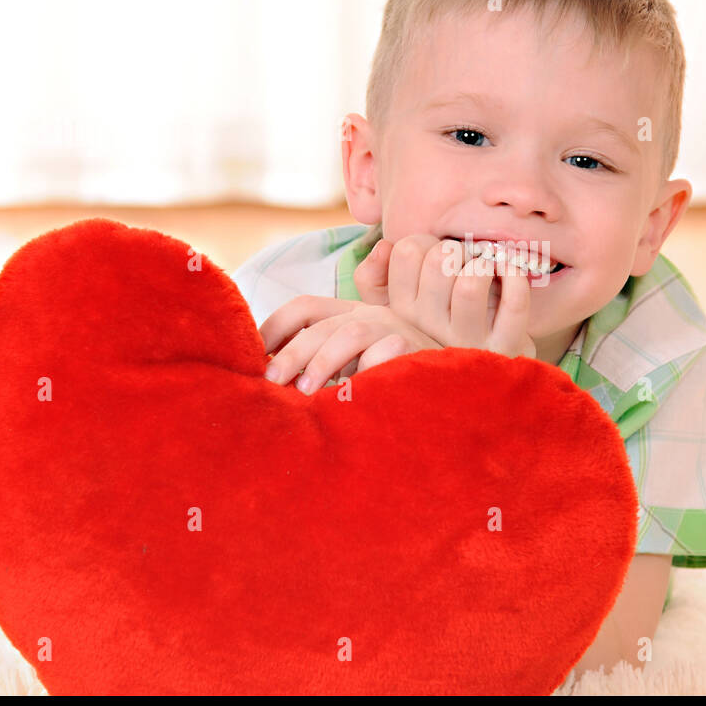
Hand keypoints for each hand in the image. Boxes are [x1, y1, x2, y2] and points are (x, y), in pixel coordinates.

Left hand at [260, 296, 442, 392]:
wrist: (451, 386)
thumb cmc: (394, 381)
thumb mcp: (356, 367)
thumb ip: (327, 364)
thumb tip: (274, 380)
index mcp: (351, 314)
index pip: (304, 307)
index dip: (274, 326)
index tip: (253, 355)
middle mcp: (371, 315)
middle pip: (321, 323)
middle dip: (291, 352)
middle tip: (272, 381)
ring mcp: (395, 329)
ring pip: (352, 333)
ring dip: (323, 361)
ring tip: (307, 392)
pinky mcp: (417, 349)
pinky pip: (385, 355)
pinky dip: (365, 375)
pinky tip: (350, 398)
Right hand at [354, 233, 535, 359]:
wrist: (476, 381)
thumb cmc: (434, 333)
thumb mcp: (394, 309)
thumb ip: (374, 276)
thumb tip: (384, 246)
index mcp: (401, 314)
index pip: (407, 252)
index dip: (426, 242)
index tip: (436, 258)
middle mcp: (428, 329)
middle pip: (440, 260)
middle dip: (458, 251)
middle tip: (464, 265)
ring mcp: (468, 340)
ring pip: (472, 282)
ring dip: (483, 266)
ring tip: (485, 273)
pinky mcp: (504, 347)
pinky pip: (514, 302)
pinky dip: (516, 277)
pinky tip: (509, 274)